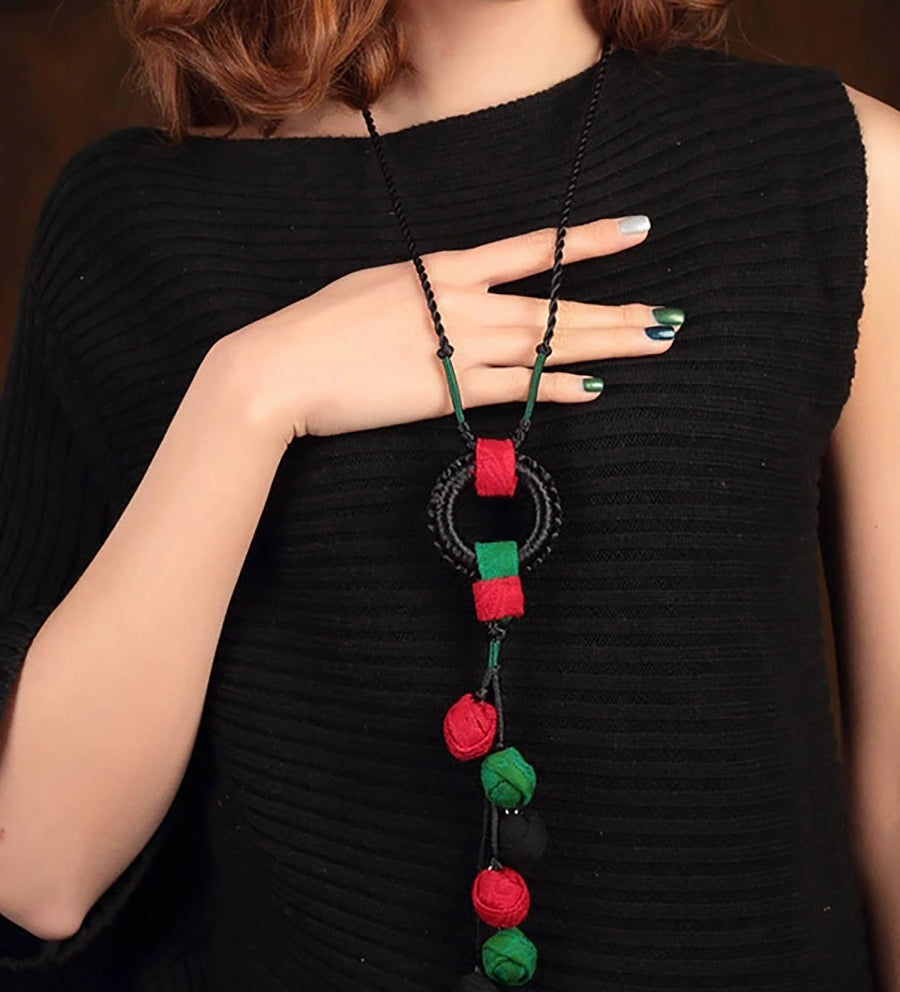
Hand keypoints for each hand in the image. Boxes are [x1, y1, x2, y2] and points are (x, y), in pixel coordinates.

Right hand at [210, 214, 681, 445]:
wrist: (279, 368)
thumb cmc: (315, 328)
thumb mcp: (373, 289)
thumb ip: (422, 294)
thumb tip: (451, 301)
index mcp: (441, 269)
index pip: (531, 248)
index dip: (588, 241)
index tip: (637, 231)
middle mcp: (460, 301)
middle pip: (554, 305)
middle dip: (616, 310)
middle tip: (669, 318)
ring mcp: (456, 346)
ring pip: (546, 344)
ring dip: (605, 345)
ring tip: (654, 343)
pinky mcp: (444, 391)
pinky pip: (514, 390)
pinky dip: (555, 390)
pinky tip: (593, 388)